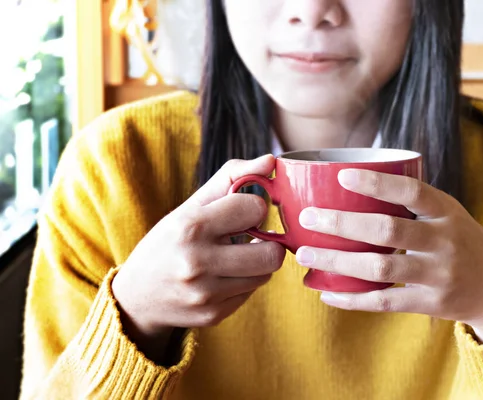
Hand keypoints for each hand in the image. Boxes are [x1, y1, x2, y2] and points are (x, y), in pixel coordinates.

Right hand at [112, 155, 285, 360]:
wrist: (135, 297)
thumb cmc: (168, 242)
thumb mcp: (191, 206)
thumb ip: (231, 178)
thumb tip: (270, 160)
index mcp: (190, 226)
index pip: (254, 208)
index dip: (253, 207)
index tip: (241, 212)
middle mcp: (196, 262)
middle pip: (271, 253)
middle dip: (268, 242)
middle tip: (253, 238)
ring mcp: (205, 294)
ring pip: (265, 274)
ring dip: (257, 263)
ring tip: (235, 256)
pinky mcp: (213, 315)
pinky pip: (250, 293)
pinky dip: (244, 282)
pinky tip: (223, 276)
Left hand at [295, 169, 482, 343]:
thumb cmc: (463, 243)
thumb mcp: (449, 214)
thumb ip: (414, 203)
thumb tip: (354, 184)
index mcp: (447, 211)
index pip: (412, 190)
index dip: (377, 182)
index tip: (343, 175)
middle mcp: (445, 241)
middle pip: (387, 229)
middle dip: (342, 223)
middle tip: (308, 217)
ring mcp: (440, 274)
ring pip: (380, 268)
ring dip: (337, 262)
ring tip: (305, 256)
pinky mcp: (433, 303)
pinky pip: (385, 302)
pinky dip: (353, 299)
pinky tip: (327, 294)